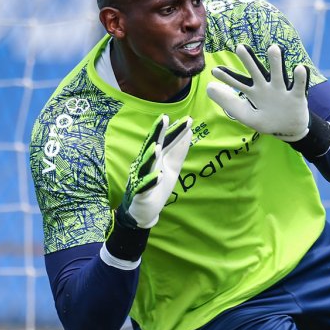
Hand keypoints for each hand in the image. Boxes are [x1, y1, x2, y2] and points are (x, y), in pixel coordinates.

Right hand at [116, 114, 192, 229]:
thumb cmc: (156, 186)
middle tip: (164, 118)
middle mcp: (145, 164)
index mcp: (153, 157)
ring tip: (157, 147)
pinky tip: (158, 176)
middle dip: (157, 133)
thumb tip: (189, 131)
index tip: (188, 120)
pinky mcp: (140, 194)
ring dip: (150, 156)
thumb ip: (178, 151)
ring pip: (145, 165)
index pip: (164, 141)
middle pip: (151, 146)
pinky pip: (144, 187)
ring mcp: (140, 178)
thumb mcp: (171, 167)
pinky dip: (150, 181)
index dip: (175, 131)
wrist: (143, 211)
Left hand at [207, 44, 310, 141]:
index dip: (227, 78)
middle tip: (240, 47)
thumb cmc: (267, 121)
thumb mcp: (246, 115)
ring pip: (278, 73)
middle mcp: (267, 87)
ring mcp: (281, 90)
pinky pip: (298, 85)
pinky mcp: (296, 96)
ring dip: (276, 61)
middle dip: (249, 60)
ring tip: (273, 48)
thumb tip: (208, 87)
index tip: (215, 72)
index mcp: (254, 91)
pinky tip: (299, 68)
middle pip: (256, 71)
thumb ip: (229, 103)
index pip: (238, 83)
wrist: (289, 130)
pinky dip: (300, 77)